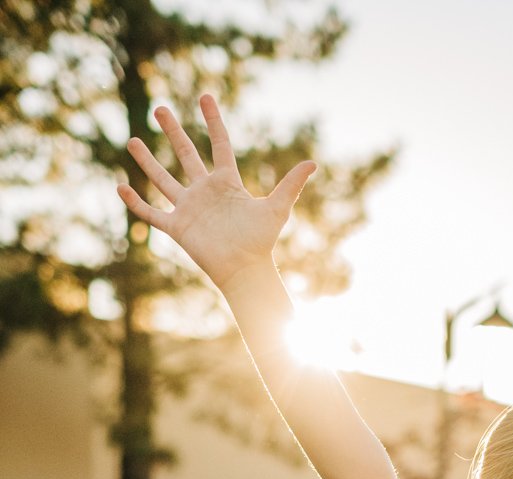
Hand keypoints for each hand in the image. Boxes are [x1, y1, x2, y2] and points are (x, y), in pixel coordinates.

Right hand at [117, 94, 315, 292]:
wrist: (245, 269)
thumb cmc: (262, 240)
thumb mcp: (278, 208)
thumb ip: (292, 184)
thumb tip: (313, 162)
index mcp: (227, 183)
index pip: (219, 145)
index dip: (213, 121)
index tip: (205, 98)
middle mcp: (205, 191)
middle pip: (186, 155)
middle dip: (173, 132)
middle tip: (161, 109)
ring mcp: (189, 208)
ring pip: (163, 179)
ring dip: (148, 161)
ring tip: (133, 141)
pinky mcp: (177, 227)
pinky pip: (151, 212)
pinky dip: (135, 202)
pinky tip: (120, 186)